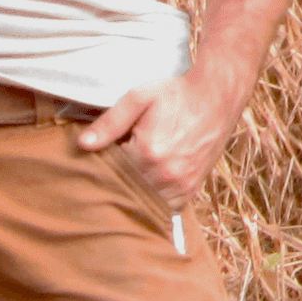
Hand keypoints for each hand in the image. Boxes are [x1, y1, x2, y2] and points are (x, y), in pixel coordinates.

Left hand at [79, 70, 244, 206]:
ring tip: (130, 177)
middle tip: (112, 168)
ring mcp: (181, 185)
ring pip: (146, 203)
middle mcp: (166, 175)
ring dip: (135, 194)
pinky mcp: (192, 189)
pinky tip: (148, 185)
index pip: (110, 173)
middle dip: (116, 182)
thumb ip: (110, 122)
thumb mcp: (140, 98)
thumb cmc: (178, 94)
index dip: (101, 166)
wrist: (218, 96)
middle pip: (127, 191)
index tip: (100, 158)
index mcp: (148, 153)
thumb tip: (83, 144)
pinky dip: (155, 199)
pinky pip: (166, 206)